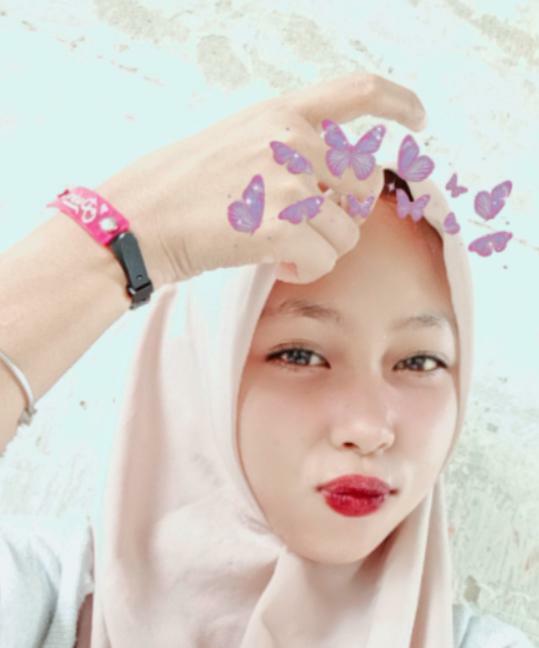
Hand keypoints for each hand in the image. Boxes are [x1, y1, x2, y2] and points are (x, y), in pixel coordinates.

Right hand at [107, 71, 426, 286]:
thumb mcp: (236, 143)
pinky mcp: (279, 223)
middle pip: (366, 183)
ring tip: (278, 248)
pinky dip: (304, 271)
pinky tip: (273, 264)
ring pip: (348, 231)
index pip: (358, 91)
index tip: (417, 119)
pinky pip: (324, 260)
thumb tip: (334, 182)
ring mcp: (286, 180)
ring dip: (321, 250)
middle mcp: (290, 138)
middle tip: (311, 231)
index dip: (398, 104)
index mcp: (280, 113)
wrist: (136, 221)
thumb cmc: (179, 191)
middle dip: (349, 216)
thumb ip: (287, 148)